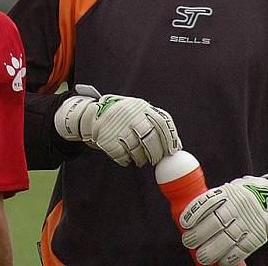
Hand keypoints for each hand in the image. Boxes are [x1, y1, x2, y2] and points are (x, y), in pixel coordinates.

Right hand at [54, 84, 180, 166]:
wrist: (91, 115)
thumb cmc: (121, 116)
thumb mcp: (137, 110)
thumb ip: (154, 122)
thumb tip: (176, 144)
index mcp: (141, 107)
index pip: (162, 123)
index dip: (170, 139)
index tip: (172, 151)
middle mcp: (130, 116)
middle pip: (151, 139)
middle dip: (156, 153)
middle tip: (156, 159)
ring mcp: (118, 128)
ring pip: (138, 151)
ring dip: (141, 159)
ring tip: (139, 158)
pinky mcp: (108, 140)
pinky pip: (124, 157)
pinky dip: (127, 160)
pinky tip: (125, 156)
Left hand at [180, 169, 267, 265]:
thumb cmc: (238, 197)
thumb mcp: (226, 191)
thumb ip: (211, 202)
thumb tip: (188, 218)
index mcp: (227, 193)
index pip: (208, 202)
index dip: (195, 213)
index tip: (184, 223)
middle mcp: (237, 206)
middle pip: (216, 221)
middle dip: (200, 234)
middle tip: (188, 242)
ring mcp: (248, 221)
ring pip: (229, 238)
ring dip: (213, 250)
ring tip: (201, 256)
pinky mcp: (257, 235)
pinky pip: (244, 248)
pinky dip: (231, 257)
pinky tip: (221, 261)